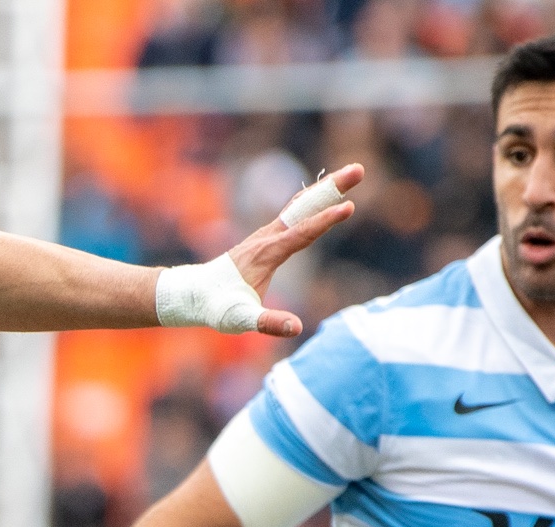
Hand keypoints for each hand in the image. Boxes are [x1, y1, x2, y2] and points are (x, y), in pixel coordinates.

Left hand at [228, 162, 363, 336]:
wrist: (195, 293)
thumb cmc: (218, 307)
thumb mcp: (240, 319)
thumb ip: (267, 323)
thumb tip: (296, 328)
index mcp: (267, 253)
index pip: (302, 233)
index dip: (325, 221)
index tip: (349, 207)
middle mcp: (268, 237)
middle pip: (305, 207)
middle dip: (332, 188)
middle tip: (359, 169)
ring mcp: (267, 234)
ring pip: (301, 205)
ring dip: (326, 188)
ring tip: (353, 175)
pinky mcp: (267, 237)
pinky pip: (295, 212)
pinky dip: (313, 199)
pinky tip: (325, 194)